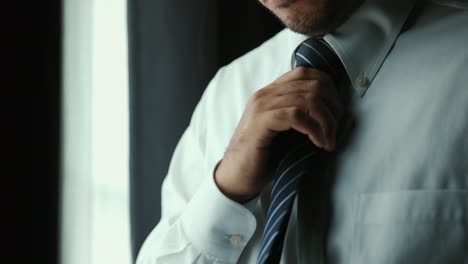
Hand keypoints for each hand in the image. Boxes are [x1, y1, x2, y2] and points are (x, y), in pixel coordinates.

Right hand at [214, 67, 343, 202]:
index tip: (336, 113)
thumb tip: (335, 113)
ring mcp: (262, 106)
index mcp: (272, 93)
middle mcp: (266, 94)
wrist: (236, 177)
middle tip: (335, 130)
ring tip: (328, 140)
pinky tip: (318, 144)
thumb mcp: (286, 131)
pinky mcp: (260, 122)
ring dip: (326, 122)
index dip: (329, 89)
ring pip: (308, 99)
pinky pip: (296, 115)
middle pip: (313, 84)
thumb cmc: (263, 157)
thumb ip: (301, 116)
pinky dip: (314, 129)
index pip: (306, 72)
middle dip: (333, 107)